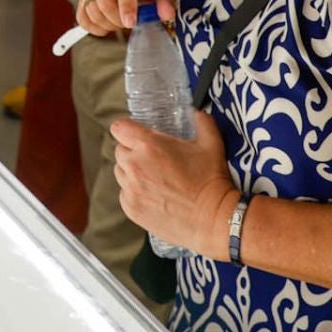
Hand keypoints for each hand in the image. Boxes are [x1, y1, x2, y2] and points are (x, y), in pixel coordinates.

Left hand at [112, 112, 238, 260]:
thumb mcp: (211, 144)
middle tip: (154, 161)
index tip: (136, 136)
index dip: (128, 130)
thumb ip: (202, 122)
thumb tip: (196, 113)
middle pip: (120, 150)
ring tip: (155, 180)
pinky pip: (124, 194)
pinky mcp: (131, 208)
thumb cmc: (211, 180)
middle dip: (133, 152)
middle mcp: (134, 165)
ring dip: (132, 173)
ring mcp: (130, 189)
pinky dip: (134, 193)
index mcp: (149, 145)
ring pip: (120, 172)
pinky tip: (155, 196)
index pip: (119, 128)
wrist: (213, 219)